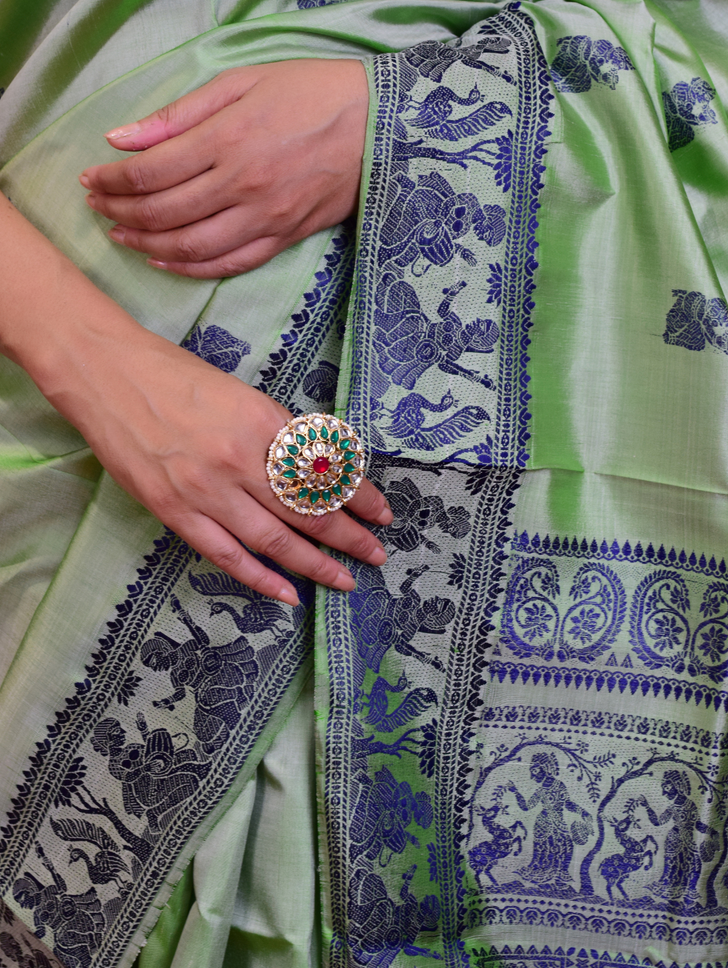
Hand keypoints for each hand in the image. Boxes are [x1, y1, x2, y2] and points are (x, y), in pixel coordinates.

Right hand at [44, 323, 390, 605]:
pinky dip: (261, 578)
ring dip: (316, 564)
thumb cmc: (177, 377)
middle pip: (308, 511)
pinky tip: (290, 593)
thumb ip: (279, 435)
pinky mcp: (173, 511)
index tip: (382, 513)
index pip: (326, 472)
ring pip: (274, 541)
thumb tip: (321, 473)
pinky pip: (227, 555)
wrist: (106, 374)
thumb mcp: (243, 396)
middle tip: (376, 555)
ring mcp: (205, 491)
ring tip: (345, 580)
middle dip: (349, 537)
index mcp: (263, 423)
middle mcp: (239, 460)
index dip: (359, 497)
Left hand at [78, 60, 368, 277]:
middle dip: (121, 214)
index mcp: (227, 138)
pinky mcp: (284, 237)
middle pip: (163, 212)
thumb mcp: (242, 81)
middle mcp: (242, 184)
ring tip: (123, 237)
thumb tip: (121, 138)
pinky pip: (230, 264)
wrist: (380, 125)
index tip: (91, 179)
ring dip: (148, 246)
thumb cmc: (311, 92)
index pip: (150, 171)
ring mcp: (265, 217)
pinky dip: (191, 269)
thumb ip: (179, 114)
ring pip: (191, 247)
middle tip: (98, 209)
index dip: (112, 180)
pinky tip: (165, 261)